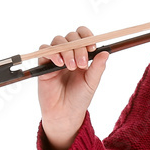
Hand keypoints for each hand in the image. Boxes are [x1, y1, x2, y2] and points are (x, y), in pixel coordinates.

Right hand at [37, 26, 108, 149]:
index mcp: (82, 55)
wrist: (65, 113)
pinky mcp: (43, 65)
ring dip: (66, 51)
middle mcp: (69, 54)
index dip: (87, 36)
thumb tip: (106, 52)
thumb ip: (98, 67)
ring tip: (71, 66)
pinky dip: (52, 53)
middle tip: (81, 64)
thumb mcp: (92, 82)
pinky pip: (44, 51)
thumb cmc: (79, 98)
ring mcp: (56, 58)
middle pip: (71, 37)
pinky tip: (59, 64)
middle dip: (78, 47)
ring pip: (58, 41)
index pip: (83, 36)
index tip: (92, 47)